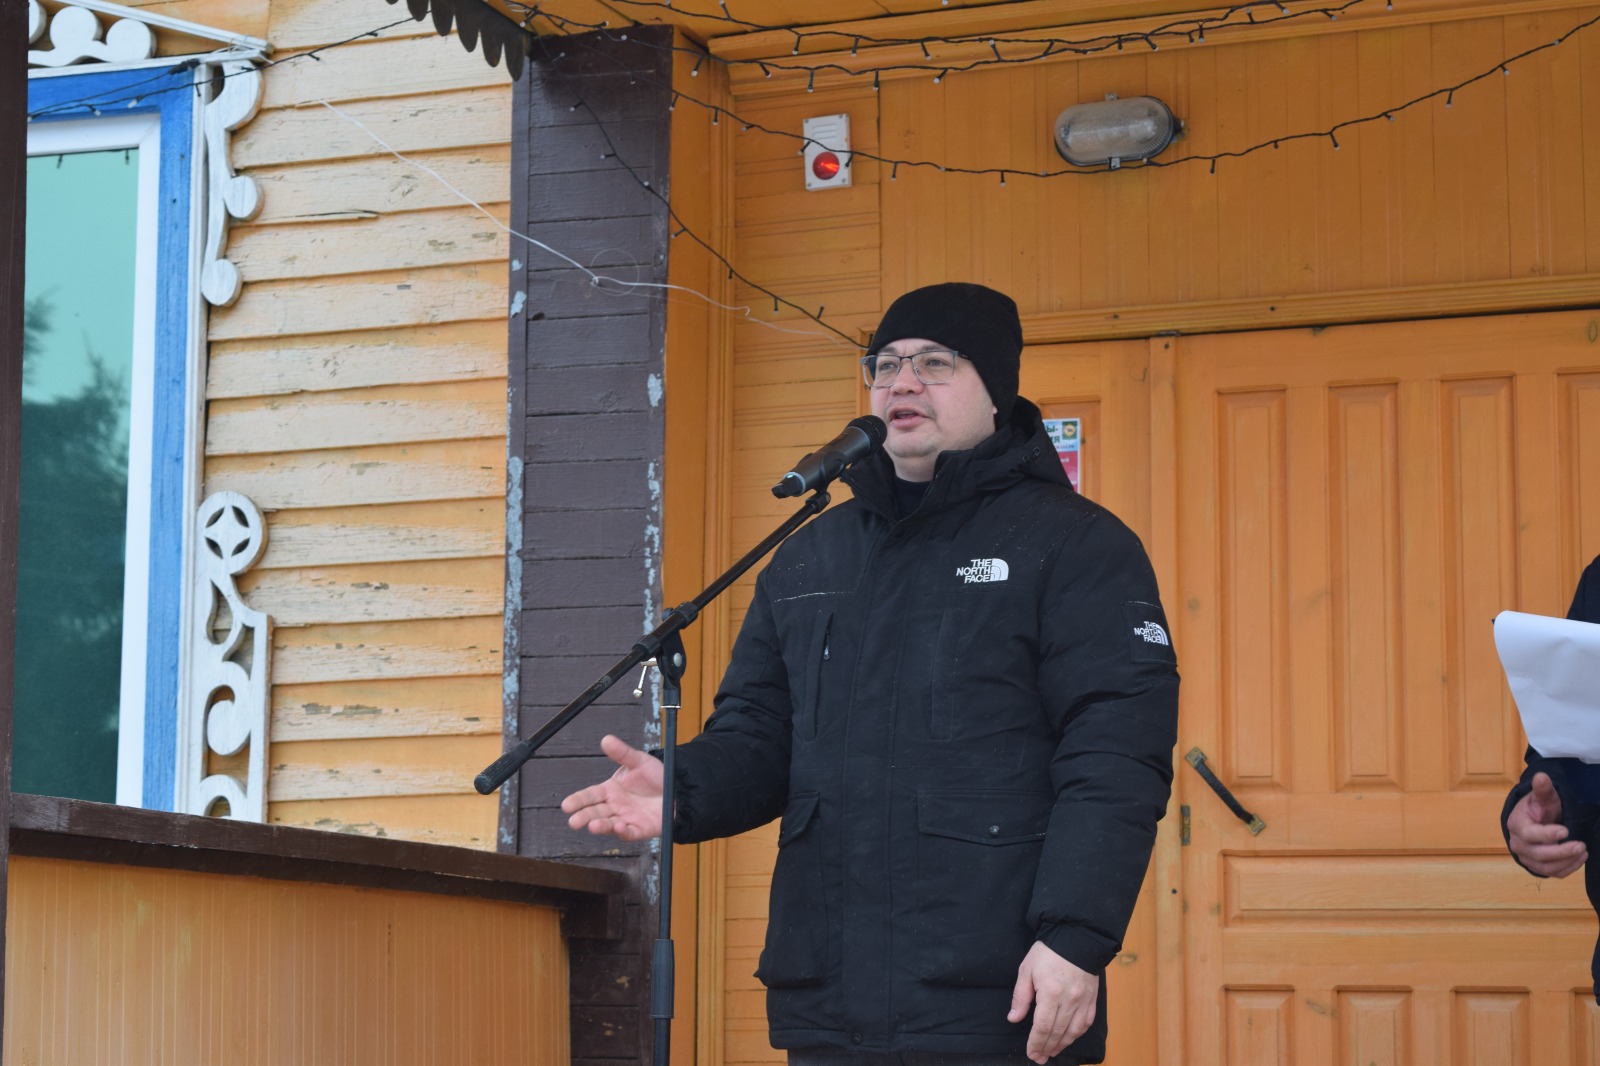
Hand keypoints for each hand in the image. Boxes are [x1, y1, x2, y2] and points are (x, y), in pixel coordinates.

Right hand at [560, 735, 664, 840]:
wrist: (677, 789)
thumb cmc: (655, 776)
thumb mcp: (639, 761)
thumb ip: (623, 753)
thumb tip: (606, 739)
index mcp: (610, 790)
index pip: (590, 796)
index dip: (578, 800)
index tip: (566, 805)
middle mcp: (615, 806)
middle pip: (595, 812)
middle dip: (584, 817)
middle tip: (573, 821)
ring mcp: (626, 819)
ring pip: (609, 824)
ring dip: (601, 826)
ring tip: (593, 826)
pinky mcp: (640, 829)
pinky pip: (630, 833)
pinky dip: (624, 832)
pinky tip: (619, 827)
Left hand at [1008, 941, 1097, 1063]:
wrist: (1076, 937)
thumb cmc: (1048, 952)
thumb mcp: (1027, 970)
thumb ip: (1020, 997)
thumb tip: (1014, 1019)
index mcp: (1051, 993)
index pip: (1043, 1027)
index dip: (1036, 1043)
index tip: (1031, 1053)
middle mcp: (1070, 1000)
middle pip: (1058, 1032)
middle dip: (1047, 1048)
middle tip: (1039, 1058)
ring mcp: (1084, 1000)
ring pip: (1074, 1031)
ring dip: (1062, 1045)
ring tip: (1052, 1052)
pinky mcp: (1092, 998)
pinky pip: (1086, 1023)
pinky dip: (1077, 1034)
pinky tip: (1069, 1038)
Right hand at [1507, 771, 1586, 877]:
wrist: (1532, 822)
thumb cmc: (1538, 808)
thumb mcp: (1542, 797)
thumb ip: (1542, 789)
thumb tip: (1542, 776)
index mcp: (1517, 824)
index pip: (1529, 834)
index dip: (1546, 835)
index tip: (1566, 830)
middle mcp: (1518, 843)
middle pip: (1538, 854)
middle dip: (1561, 851)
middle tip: (1581, 845)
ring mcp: (1526, 857)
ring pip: (1546, 867)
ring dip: (1567, 861)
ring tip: (1583, 851)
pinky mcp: (1537, 866)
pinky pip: (1552, 873)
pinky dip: (1568, 869)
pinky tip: (1580, 859)